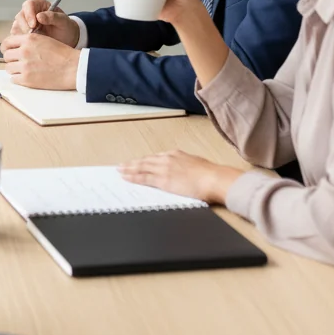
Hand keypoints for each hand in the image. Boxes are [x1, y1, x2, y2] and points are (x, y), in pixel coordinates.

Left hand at [0, 32, 78, 88]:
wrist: (73, 68)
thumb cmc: (62, 54)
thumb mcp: (44, 40)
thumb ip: (29, 41)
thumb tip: (16, 47)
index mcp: (29, 39)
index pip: (7, 42)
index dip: (7, 48)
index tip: (9, 52)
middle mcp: (24, 51)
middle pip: (6, 56)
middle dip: (11, 59)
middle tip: (19, 62)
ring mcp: (24, 66)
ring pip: (8, 68)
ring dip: (14, 69)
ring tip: (24, 70)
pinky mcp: (27, 79)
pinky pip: (13, 79)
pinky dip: (18, 79)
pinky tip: (26, 77)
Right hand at [11, 0, 78, 45]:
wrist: (65, 39)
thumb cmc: (65, 27)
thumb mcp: (63, 21)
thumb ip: (53, 17)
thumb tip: (39, 16)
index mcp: (39, 4)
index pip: (29, 5)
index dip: (29, 14)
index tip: (33, 25)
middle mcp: (29, 11)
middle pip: (20, 16)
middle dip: (25, 27)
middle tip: (34, 36)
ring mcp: (24, 22)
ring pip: (17, 27)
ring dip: (24, 35)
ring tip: (35, 41)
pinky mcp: (21, 33)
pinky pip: (17, 36)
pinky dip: (22, 41)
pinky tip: (31, 45)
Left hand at [119, 150, 243, 204]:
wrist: (214, 179)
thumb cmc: (211, 174)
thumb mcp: (197, 165)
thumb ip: (188, 167)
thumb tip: (187, 172)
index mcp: (176, 154)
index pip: (156, 158)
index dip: (145, 161)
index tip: (138, 162)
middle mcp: (167, 159)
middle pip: (145, 161)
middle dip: (133, 163)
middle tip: (122, 164)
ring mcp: (163, 169)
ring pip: (141, 167)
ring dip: (129, 169)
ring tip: (120, 170)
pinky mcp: (162, 180)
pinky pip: (143, 178)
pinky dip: (133, 177)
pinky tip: (126, 177)